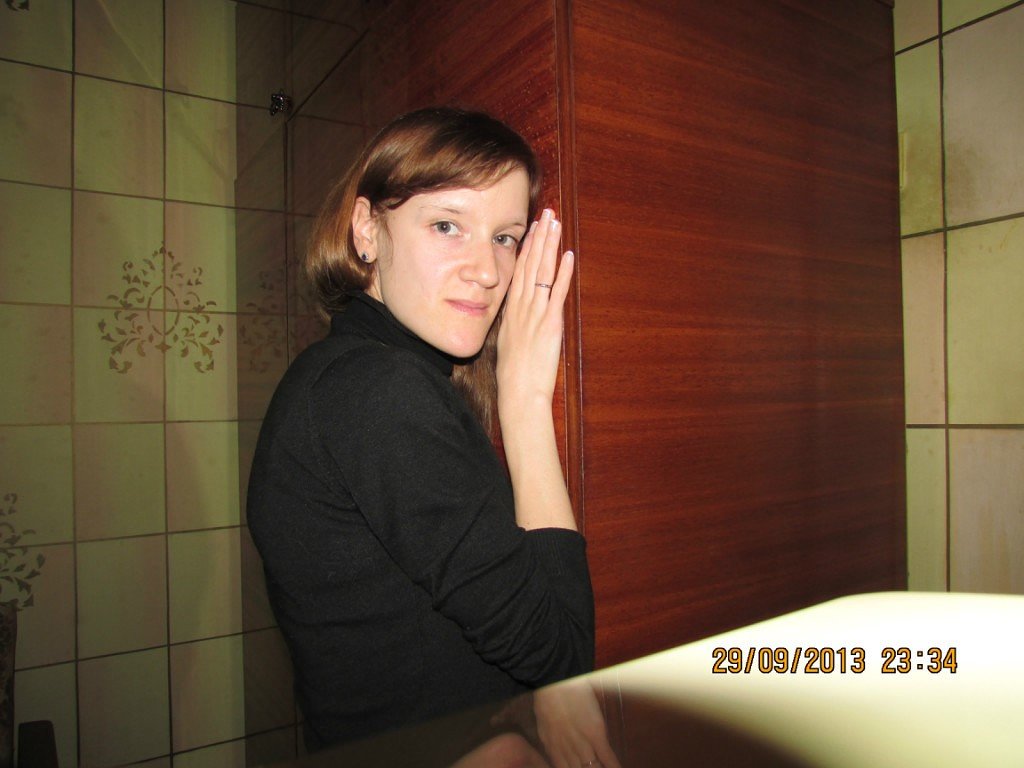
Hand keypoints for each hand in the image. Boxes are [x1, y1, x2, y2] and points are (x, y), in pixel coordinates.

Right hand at [496, 208, 574, 412]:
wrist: (518, 392)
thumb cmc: (514, 374)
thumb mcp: (508, 343)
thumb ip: (515, 324)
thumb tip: (519, 314)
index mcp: (511, 311)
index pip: (518, 271)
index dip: (526, 248)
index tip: (533, 229)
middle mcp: (521, 307)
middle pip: (530, 264)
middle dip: (539, 237)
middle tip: (547, 214)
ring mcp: (535, 314)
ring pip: (542, 272)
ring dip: (549, 247)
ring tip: (555, 224)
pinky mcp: (550, 324)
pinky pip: (557, 293)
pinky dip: (564, 273)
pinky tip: (568, 255)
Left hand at [532, 680, 621, 767]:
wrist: (555, 682)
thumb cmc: (548, 696)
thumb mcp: (545, 721)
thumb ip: (552, 737)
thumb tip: (556, 744)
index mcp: (553, 747)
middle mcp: (567, 750)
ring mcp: (582, 744)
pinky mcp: (595, 734)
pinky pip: (607, 756)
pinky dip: (613, 765)